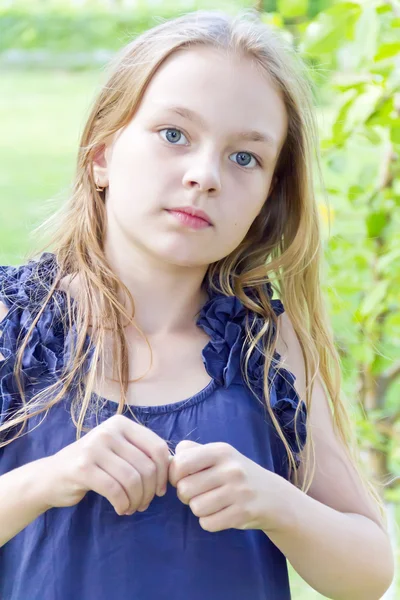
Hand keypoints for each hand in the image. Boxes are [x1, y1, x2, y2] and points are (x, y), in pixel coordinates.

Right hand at [42, 415, 170, 515]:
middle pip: (147, 466)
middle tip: (144, 504)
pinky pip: (115, 490)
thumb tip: (174, 465)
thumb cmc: (93, 466)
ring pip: (133, 479)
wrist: (51, 476)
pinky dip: (123, 504)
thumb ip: (142, 453)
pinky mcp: (83, 467)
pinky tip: (121, 509)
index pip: (157, 448)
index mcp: (121, 424)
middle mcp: (109, 431)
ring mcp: (94, 447)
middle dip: (150, 491)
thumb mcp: (119, 451)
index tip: (161, 490)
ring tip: (132, 507)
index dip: (164, 473)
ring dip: (137, 500)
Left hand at [169, 440, 284, 532]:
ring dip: (198, 509)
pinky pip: (207, 524)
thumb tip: (167, 460)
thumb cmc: (236, 473)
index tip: (182, 478)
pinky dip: (209, 522)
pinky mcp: (242, 514)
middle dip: (186, 495)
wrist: (273, 496)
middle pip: (184, 489)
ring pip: (195, 508)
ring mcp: (238, 492)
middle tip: (198, 493)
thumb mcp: (219, 455)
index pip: (180, 463)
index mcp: (221, 451)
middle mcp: (230, 469)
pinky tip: (220, 513)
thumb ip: (192, 451)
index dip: (175, 475)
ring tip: (212, 502)